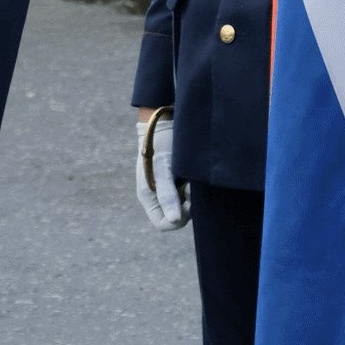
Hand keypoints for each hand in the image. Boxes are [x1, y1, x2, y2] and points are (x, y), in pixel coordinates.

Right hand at [135, 109, 187, 230]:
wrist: (165, 120)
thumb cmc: (161, 143)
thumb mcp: (164, 169)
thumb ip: (168, 195)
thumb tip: (176, 220)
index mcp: (149, 196)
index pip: (163, 223)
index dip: (177, 220)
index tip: (188, 205)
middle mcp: (158, 194)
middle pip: (175, 216)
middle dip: (188, 208)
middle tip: (193, 191)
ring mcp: (168, 187)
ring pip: (183, 205)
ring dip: (192, 197)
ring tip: (194, 181)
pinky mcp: (177, 178)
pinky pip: (187, 193)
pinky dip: (194, 188)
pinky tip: (196, 177)